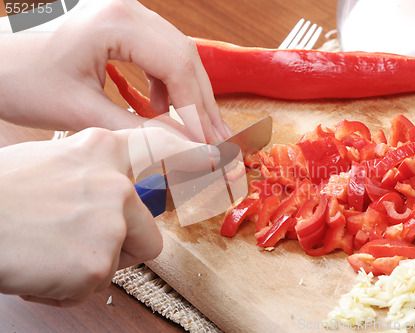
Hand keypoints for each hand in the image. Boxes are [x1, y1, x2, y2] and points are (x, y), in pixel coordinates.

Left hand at [0, 0, 230, 142]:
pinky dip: (168, 86)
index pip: (177, 67)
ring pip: (177, 56)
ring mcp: (125, 14)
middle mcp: (127, 9)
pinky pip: (159, 55)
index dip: (197, 110)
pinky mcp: (120, 26)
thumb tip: (186, 151)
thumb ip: (139, 132)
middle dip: (202, 104)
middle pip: (185, 58)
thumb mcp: (81, 112)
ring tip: (197, 131)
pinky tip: (163, 110)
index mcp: (116, 21)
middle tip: (219, 141)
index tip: (209, 146)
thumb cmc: (21, 81)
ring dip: (189, 96)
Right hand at [0, 127, 217, 305]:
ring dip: (92, 264)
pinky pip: (94, 283)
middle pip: (148, 231)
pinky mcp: (98, 261)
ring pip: (124, 259)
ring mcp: (111, 221)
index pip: (167, 149)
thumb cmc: (4, 192)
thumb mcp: (55, 160)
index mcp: (103, 150)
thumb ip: (96, 171)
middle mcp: (117, 183)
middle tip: (79, 239)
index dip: (196, 158)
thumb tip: (124, 189)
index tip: (221, 162)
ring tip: (52, 251)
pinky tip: (42, 266)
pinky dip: (68, 284)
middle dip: (122, 244)